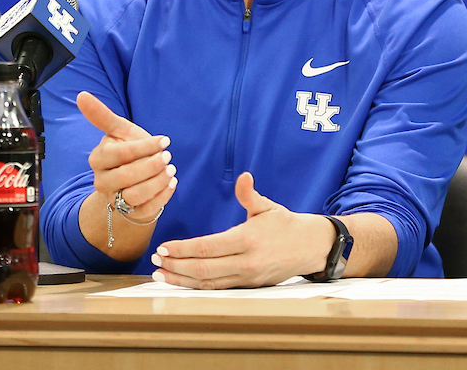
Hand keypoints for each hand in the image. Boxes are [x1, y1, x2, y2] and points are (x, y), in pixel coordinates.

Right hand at [77, 91, 176, 221]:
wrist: (134, 179)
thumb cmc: (128, 150)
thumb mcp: (119, 131)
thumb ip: (102, 115)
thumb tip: (81, 95)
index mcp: (98, 159)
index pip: (121, 154)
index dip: (144, 147)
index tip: (164, 140)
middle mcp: (102, 182)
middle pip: (125, 177)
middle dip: (151, 166)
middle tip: (168, 157)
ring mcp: (115, 200)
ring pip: (135, 196)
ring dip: (158, 182)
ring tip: (171, 170)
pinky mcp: (131, 214)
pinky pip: (147, 209)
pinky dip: (163, 196)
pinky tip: (171, 183)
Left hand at [149, 172, 332, 288]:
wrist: (310, 247)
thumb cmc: (285, 224)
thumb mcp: (267, 207)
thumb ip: (249, 195)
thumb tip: (243, 177)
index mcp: (248, 239)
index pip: (208, 247)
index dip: (183, 249)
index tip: (164, 246)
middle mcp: (246, 262)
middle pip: (204, 269)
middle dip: (176, 266)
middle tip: (156, 260)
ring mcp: (247, 277)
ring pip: (208, 283)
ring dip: (182, 280)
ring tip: (161, 274)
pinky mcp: (248, 286)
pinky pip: (217, 289)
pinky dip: (196, 286)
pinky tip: (182, 281)